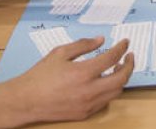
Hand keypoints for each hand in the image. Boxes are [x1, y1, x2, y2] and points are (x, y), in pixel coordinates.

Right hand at [5, 36, 130, 122]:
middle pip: (121, 78)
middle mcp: (89, 90)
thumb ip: (83, 45)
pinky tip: (105, 83)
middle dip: (129, 65)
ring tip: (117, 68)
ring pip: (116, 92)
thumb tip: (101, 40)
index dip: (122, 48)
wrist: (26, 101)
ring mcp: (88, 104)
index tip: (125, 43)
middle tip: (129, 57)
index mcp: (83, 73)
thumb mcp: (60, 53)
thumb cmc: (40, 76)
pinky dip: (110, 91)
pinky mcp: (85, 114)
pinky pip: (105, 102)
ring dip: (121, 79)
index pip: (112, 58)